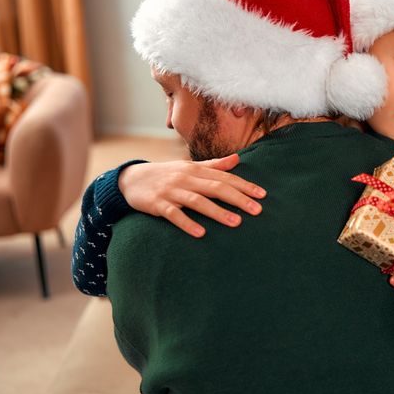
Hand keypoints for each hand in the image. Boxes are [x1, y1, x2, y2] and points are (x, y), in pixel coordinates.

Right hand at [118, 154, 265, 236]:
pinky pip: (173, 214)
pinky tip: (200, 233)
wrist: (131, 179)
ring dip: (218, 212)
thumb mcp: (189, 167)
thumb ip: (214, 165)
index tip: (262, 195)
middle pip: (216, 188)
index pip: (225, 177)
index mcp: (196, 169)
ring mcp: (171, 191)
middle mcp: (186, 178)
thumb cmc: (167, 174)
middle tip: (257, 210)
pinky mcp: (157, 204)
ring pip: (198, 201)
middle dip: (238, 199)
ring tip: (236, 222)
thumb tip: (237, 159)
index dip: (244, 185)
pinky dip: (187, 223)